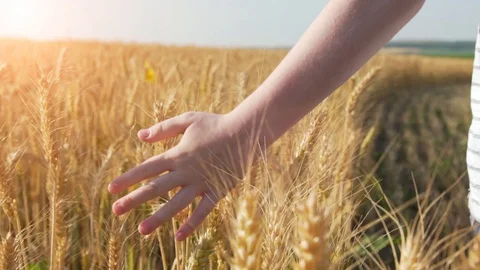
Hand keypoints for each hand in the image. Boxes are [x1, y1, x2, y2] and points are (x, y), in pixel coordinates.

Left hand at [108, 112, 251, 240]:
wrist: (246, 132)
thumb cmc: (216, 124)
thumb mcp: (188, 119)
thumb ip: (164, 128)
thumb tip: (140, 136)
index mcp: (178, 154)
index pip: (147, 168)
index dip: (128, 178)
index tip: (111, 189)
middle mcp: (186, 171)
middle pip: (156, 188)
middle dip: (134, 200)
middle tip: (115, 211)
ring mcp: (202, 183)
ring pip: (177, 204)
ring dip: (158, 217)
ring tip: (141, 230)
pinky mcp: (217, 190)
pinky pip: (203, 210)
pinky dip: (192, 223)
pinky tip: (179, 237)